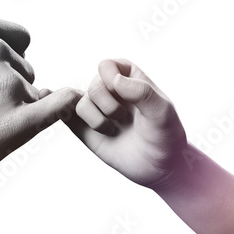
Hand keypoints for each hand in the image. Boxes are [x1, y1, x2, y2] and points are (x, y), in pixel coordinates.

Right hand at [0, 9, 80, 206]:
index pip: (18, 38)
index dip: (9, 58)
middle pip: (25, 67)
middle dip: (10, 85)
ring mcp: (8, 85)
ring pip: (33, 92)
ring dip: (16, 107)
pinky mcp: (19, 122)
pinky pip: (58, 107)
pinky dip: (65, 105)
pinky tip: (70, 104)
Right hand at [66, 59, 186, 187]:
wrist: (159, 168)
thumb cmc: (166, 136)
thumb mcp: (162, 112)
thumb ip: (142, 92)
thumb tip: (114, 80)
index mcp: (130, 79)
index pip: (108, 66)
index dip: (109, 76)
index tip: (121, 92)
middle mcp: (110, 92)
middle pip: (93, 85)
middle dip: (107, 104)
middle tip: (123, 119)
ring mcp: (97, 110)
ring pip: (77, 102)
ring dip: (96, 119)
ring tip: (113, 130)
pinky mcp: (85, 129)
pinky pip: (67, 116)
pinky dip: (74, 120)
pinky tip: (97, 130)